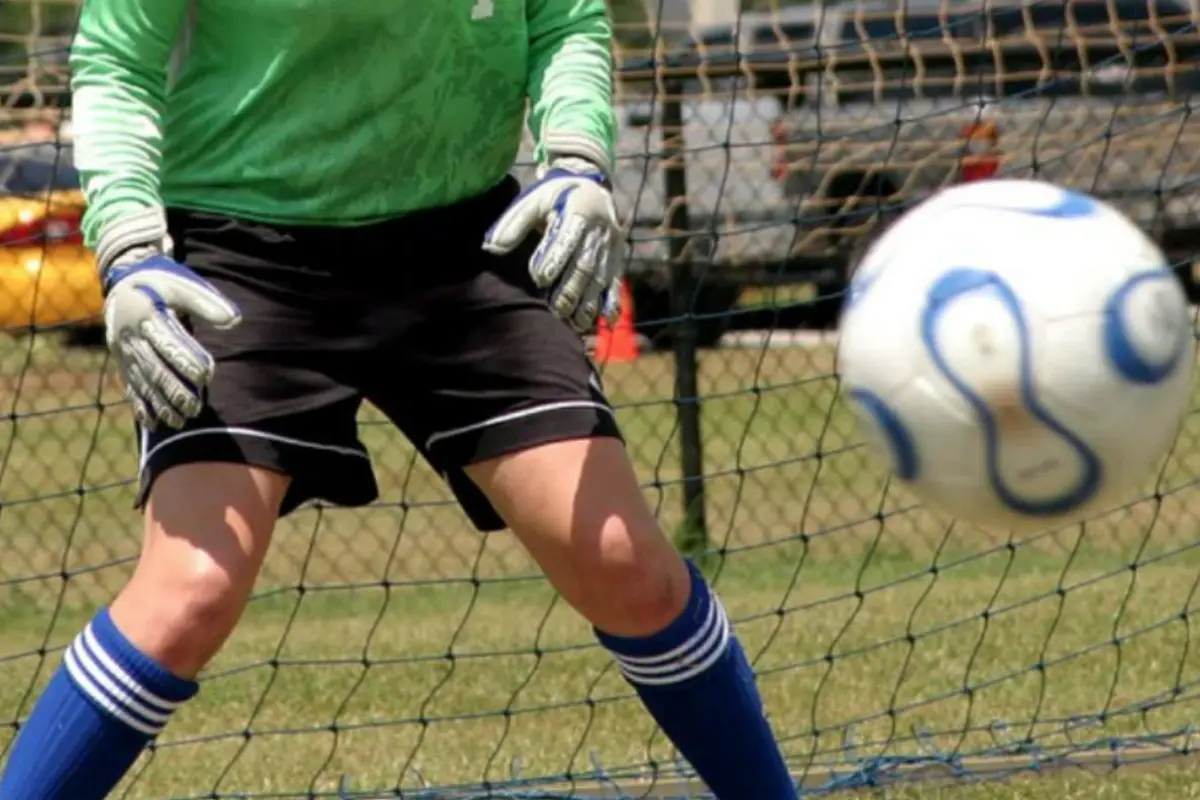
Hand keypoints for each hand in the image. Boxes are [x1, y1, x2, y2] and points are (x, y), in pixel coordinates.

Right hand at [103, 250, 240, 429]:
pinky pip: (129, 386)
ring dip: (160, 403)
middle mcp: (131, 335)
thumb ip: (207, 303)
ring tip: (180, 421)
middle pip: (154, 367)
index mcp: (146, 313)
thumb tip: (235, 321)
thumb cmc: (162, 283)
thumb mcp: (182, 285)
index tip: (207, 375)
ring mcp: (124, 351)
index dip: (186, 359)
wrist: (123, 283)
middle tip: (196, 407)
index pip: (168, 341)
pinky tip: (153, 424)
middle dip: (174, 390)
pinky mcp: (122, 362)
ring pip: (142, 381)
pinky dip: (141, 406)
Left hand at [483, 156, 622, 331]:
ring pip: (600, 277)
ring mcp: (610, 247)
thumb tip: (491, 248)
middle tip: (556, 310)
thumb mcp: (534, 201)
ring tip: (575, 323)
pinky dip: (612, 302)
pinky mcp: (616, 259)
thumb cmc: (556, 197)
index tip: (540, 279)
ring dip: (589, 302)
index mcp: (578, 211)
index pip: (567, 238)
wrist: (592, 189)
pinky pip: (616, 282)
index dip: (555, 259)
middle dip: (571, 289)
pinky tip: (605, 320)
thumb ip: (514, 224)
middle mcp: (599, 231)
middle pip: (585, 264)